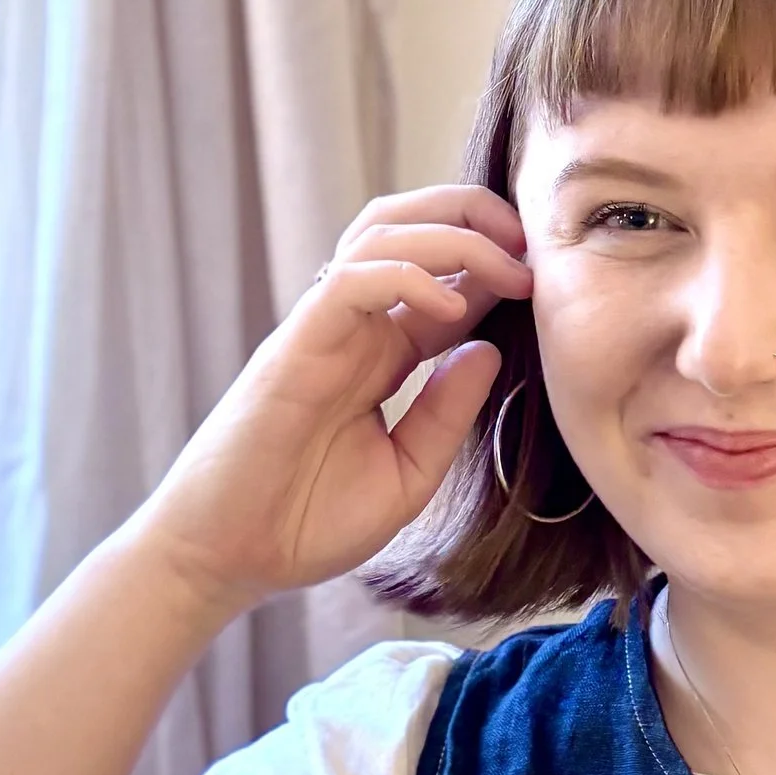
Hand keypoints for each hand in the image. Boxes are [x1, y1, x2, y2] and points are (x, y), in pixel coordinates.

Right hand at [128, 185, 528, 606]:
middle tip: (532, 244)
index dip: (494, 264)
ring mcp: (322, 331)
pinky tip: (453, 308)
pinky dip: (406, 275)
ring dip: (452, 232)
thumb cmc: (307, 523)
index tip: (545, 281)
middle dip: (474, 214)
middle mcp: (354, 330)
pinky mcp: (294, 346)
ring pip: (380, 233)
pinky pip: (349, 279)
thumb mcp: (409, 474)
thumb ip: (447, 414)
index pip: (441, 278)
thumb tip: (490, 351)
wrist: (230, 559)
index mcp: (381, 356)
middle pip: (407, 226)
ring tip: (508, 265)